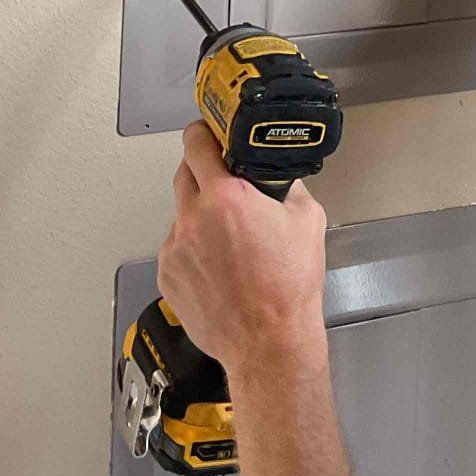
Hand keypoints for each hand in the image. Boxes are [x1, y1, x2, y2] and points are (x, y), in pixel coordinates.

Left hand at [157, 123, 329, 382]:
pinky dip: (193, 249)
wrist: (268, 343)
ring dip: (199, 216)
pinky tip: (218, 266)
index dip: (203, 133)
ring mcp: (176, 248)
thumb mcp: (307, 220)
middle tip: (225, 185)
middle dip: (203, 173)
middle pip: (184, 173)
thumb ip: (288, 187)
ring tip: (228, 241)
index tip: (208, 132)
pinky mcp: (168, 275)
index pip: (196, 144)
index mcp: (226, 197)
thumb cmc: (287, 289)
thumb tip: (278, 175)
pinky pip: (176, 247)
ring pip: (181, 214)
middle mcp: (193, 218)